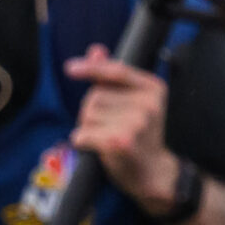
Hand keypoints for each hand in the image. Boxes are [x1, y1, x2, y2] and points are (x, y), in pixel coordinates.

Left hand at [65, 45, 179, 210]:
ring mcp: (135, 123)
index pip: (117, 71)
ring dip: (87, 128)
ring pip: (87, 115)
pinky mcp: (121, 141)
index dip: (91, 68)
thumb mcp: (134, 103)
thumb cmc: (142, 137)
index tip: (69, 69)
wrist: (155, 174)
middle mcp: (147, 104)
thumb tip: (96, 50)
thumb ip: (115, 77)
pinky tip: (97, 149)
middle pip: (95, 96)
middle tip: (110, 128)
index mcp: (154, 89)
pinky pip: (84, 134)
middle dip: (91, 112)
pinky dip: (82, 141)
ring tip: (106, 139)